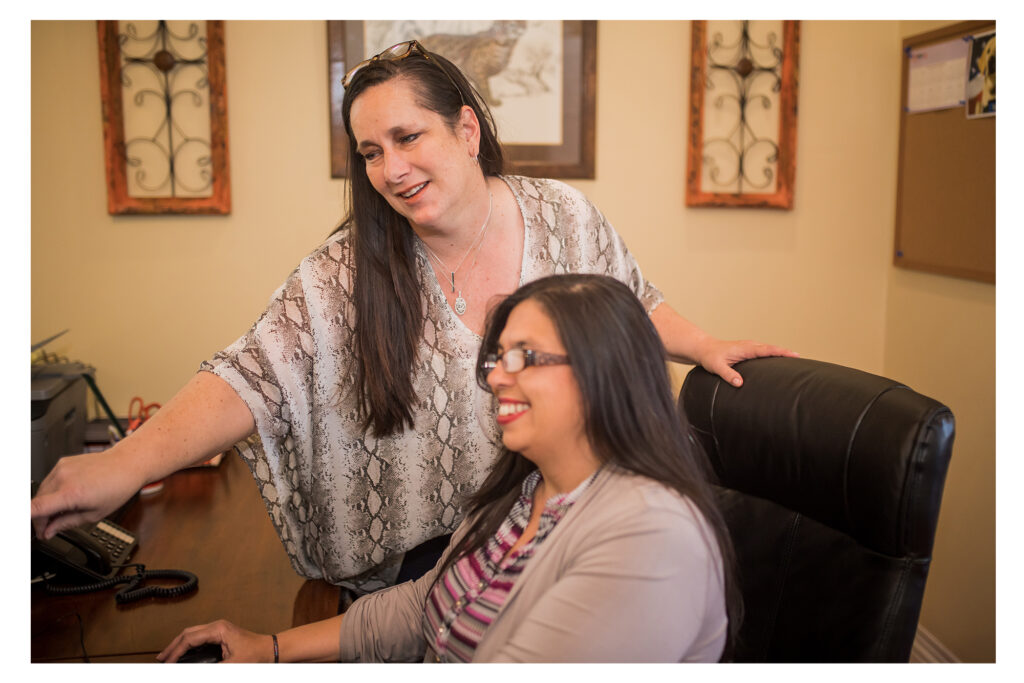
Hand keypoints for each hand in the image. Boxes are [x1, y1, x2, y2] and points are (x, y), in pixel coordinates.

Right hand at [31, 448, 146, 539]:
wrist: (126, 464)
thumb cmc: (117, 488)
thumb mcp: (94, 514)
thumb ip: (66, 524)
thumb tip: (48, 532)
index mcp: (71, 493)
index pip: (36, 507)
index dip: (28, 520)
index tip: (28, 527)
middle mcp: (63, 478)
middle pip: (37, 503)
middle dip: (41, 519)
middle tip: (50, 529)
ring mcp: (62, 468)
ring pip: (41, 492)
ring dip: (45, 505)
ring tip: (63, 511)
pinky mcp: (62, 462)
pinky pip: (49, 481)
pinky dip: (52, 491)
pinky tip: (66, 496)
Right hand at [158, 620, 274, 662]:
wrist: (270, 650)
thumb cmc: (257, 654)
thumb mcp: (232, 665)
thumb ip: (211, 669)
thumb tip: (193, 670)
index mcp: (218, 629)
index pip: (189, 639)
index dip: (176, 652)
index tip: (167, 663)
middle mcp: (217, 626)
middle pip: (188, 633)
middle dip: (173, 646)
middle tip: (161, 659)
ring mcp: (219, 629)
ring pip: (192, 634)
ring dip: (180, 644)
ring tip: (168, 656)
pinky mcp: (221, 634)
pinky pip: (199, 637)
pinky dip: (189, 644)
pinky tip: (184, 652)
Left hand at [697, 338, 798, 386]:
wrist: (704, 349)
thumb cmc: (710, 357)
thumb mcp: (717, 367)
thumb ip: (728, 374)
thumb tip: (739, 383)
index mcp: (745, 348)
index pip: (767, 350)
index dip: (781, 352)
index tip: (794, 355)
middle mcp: (750, 346)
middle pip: (772, 348)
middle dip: (786, 352)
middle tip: (801, 359)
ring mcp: (749, 347)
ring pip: (769, 349)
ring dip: (781, 353)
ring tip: (796, 361)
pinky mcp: (748, 351)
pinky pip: (764, 352)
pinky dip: (774, 354)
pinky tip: (780, 362)